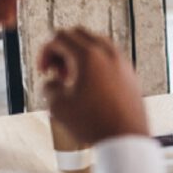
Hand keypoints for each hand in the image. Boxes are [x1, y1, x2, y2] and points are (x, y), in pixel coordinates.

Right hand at [38, 27, 148, 142]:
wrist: (126, 138)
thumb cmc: (95, 123)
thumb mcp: (58, 106)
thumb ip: (49, 87)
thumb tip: (52, 83)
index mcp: (88, 56)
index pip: (60, 37)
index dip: (45, 52)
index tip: (43, 70)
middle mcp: (107, 53)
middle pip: (78, 34)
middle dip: (62, 49)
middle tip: (56, 70)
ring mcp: (121, 61)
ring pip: (95, 43)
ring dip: (79, 54)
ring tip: (72, 78)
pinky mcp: (129, 73)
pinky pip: (109, 56)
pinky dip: (95, 62)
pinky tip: (89, 84)